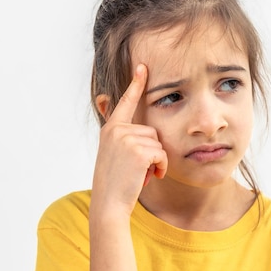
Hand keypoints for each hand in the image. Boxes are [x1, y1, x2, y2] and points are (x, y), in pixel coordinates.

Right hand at [91, 64, 167, 216]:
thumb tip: (135, 133)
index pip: (125, 102)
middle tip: (137, 170)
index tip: (142, 66)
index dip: (135, 84)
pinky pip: (162, 154)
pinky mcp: (139, 151)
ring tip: (140, 175)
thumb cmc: (115, 183)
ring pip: (158, 144)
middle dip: (152, 152)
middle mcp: (117, 130)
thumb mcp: (115, 155)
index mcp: (111, 129)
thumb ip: (123, 139)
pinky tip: (149, 177)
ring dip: (156, 162)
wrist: (109, 204)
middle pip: (152, 131)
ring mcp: (127, 139)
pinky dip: (160, 168)